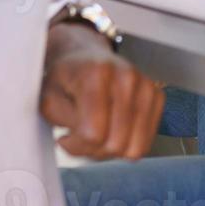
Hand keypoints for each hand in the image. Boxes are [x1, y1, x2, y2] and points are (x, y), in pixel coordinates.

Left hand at [39, 21, 164, 159]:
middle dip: (93, 150)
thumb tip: (84, 141)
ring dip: (111, 150)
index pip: (94, 133)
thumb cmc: (65, 79)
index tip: (65, 137)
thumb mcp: (48, 100)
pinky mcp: (156, 96)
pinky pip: (146, 142)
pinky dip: (127, 143)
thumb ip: (62, 121)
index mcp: (96, 74)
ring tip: (97, 135)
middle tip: (80, 138)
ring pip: (135, 148)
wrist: (85, 55)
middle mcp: (127, 77)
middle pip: (116, 144)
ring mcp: (145, 86)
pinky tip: (112, 130)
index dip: (76, 145)